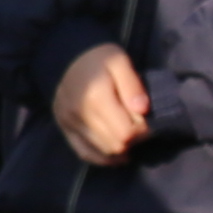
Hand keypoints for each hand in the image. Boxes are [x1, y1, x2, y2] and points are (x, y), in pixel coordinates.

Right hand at [53, 44, 152, 164]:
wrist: (66, 55)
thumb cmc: (99, 57)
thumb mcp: (121, 62)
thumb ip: (133, 86)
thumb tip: (143, 111)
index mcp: (97, 98)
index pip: (126, 132)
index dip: (143, 131)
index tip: (148, 119)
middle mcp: (80, 115)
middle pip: (115, 145)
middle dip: (133, 140)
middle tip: (139, 126)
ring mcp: (69, 124)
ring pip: (103, 152)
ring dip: (120, 148)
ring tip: (128, 134)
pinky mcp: (64, 128)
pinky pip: (84, 153)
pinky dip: (102, 157)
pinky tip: (116, 154)